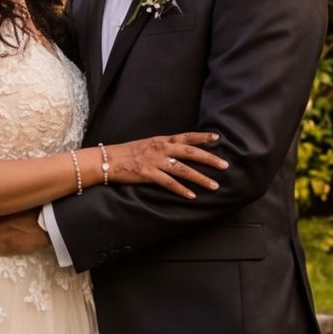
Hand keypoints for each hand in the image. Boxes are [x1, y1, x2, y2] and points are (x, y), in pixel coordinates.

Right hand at [103, 131, 229, 195]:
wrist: (107, 159)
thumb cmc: (127, 153)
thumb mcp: (147, 145)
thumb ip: (163, 147)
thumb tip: (179, 151)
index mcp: (161, 140)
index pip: (186, 136)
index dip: (202, 137)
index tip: (217, 138)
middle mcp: (160, 148)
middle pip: (190, 152)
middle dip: (209, 159)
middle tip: (225, 166)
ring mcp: (154, 161)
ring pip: (183, 169)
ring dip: (200, 178)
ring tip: (214, 186)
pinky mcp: (147, 173)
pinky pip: (168, 183)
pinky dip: (181, 190)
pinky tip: (192, 196)